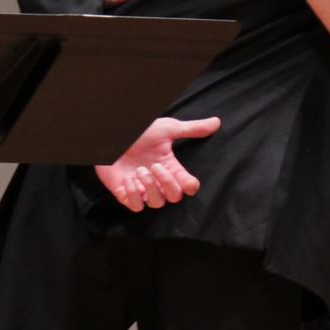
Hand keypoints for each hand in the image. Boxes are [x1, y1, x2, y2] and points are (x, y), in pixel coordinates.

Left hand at [93, 115, 220, 211]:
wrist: (112, 134)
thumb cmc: (139, 131)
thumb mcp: (167, 128)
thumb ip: (192, 129)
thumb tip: (217, 122)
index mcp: (170, 168)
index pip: (188, 186)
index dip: (190, 186)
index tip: (187, 181)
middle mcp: (158, 181)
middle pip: (174, 197)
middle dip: (167, 183)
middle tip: (155, 167)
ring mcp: (142, 189)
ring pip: (157, 203)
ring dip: (150, 187)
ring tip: (141, 170)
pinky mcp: (125, 194)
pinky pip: (135, 207)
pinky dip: (134, 195)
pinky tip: (130, 180)